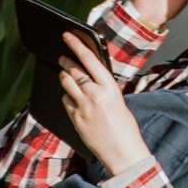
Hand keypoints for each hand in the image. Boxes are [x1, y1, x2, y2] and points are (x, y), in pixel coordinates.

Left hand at [58, 32, 149, 174]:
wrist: (122, 152)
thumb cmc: (125, 126)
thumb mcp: (118, 100)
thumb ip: (104, 87)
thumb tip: (90, 75)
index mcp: (109, 87)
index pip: (89, 59)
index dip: (76, 44)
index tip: (68, 36)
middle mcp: (94, 94)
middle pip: (73, 70)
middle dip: (66, 61)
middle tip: (62, 56)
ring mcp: (82, 107)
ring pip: (66, 83)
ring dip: (64, 76)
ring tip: (65, 73)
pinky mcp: (74, 118)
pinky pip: (65, 100)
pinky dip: (67, 96)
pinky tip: (71, 97)